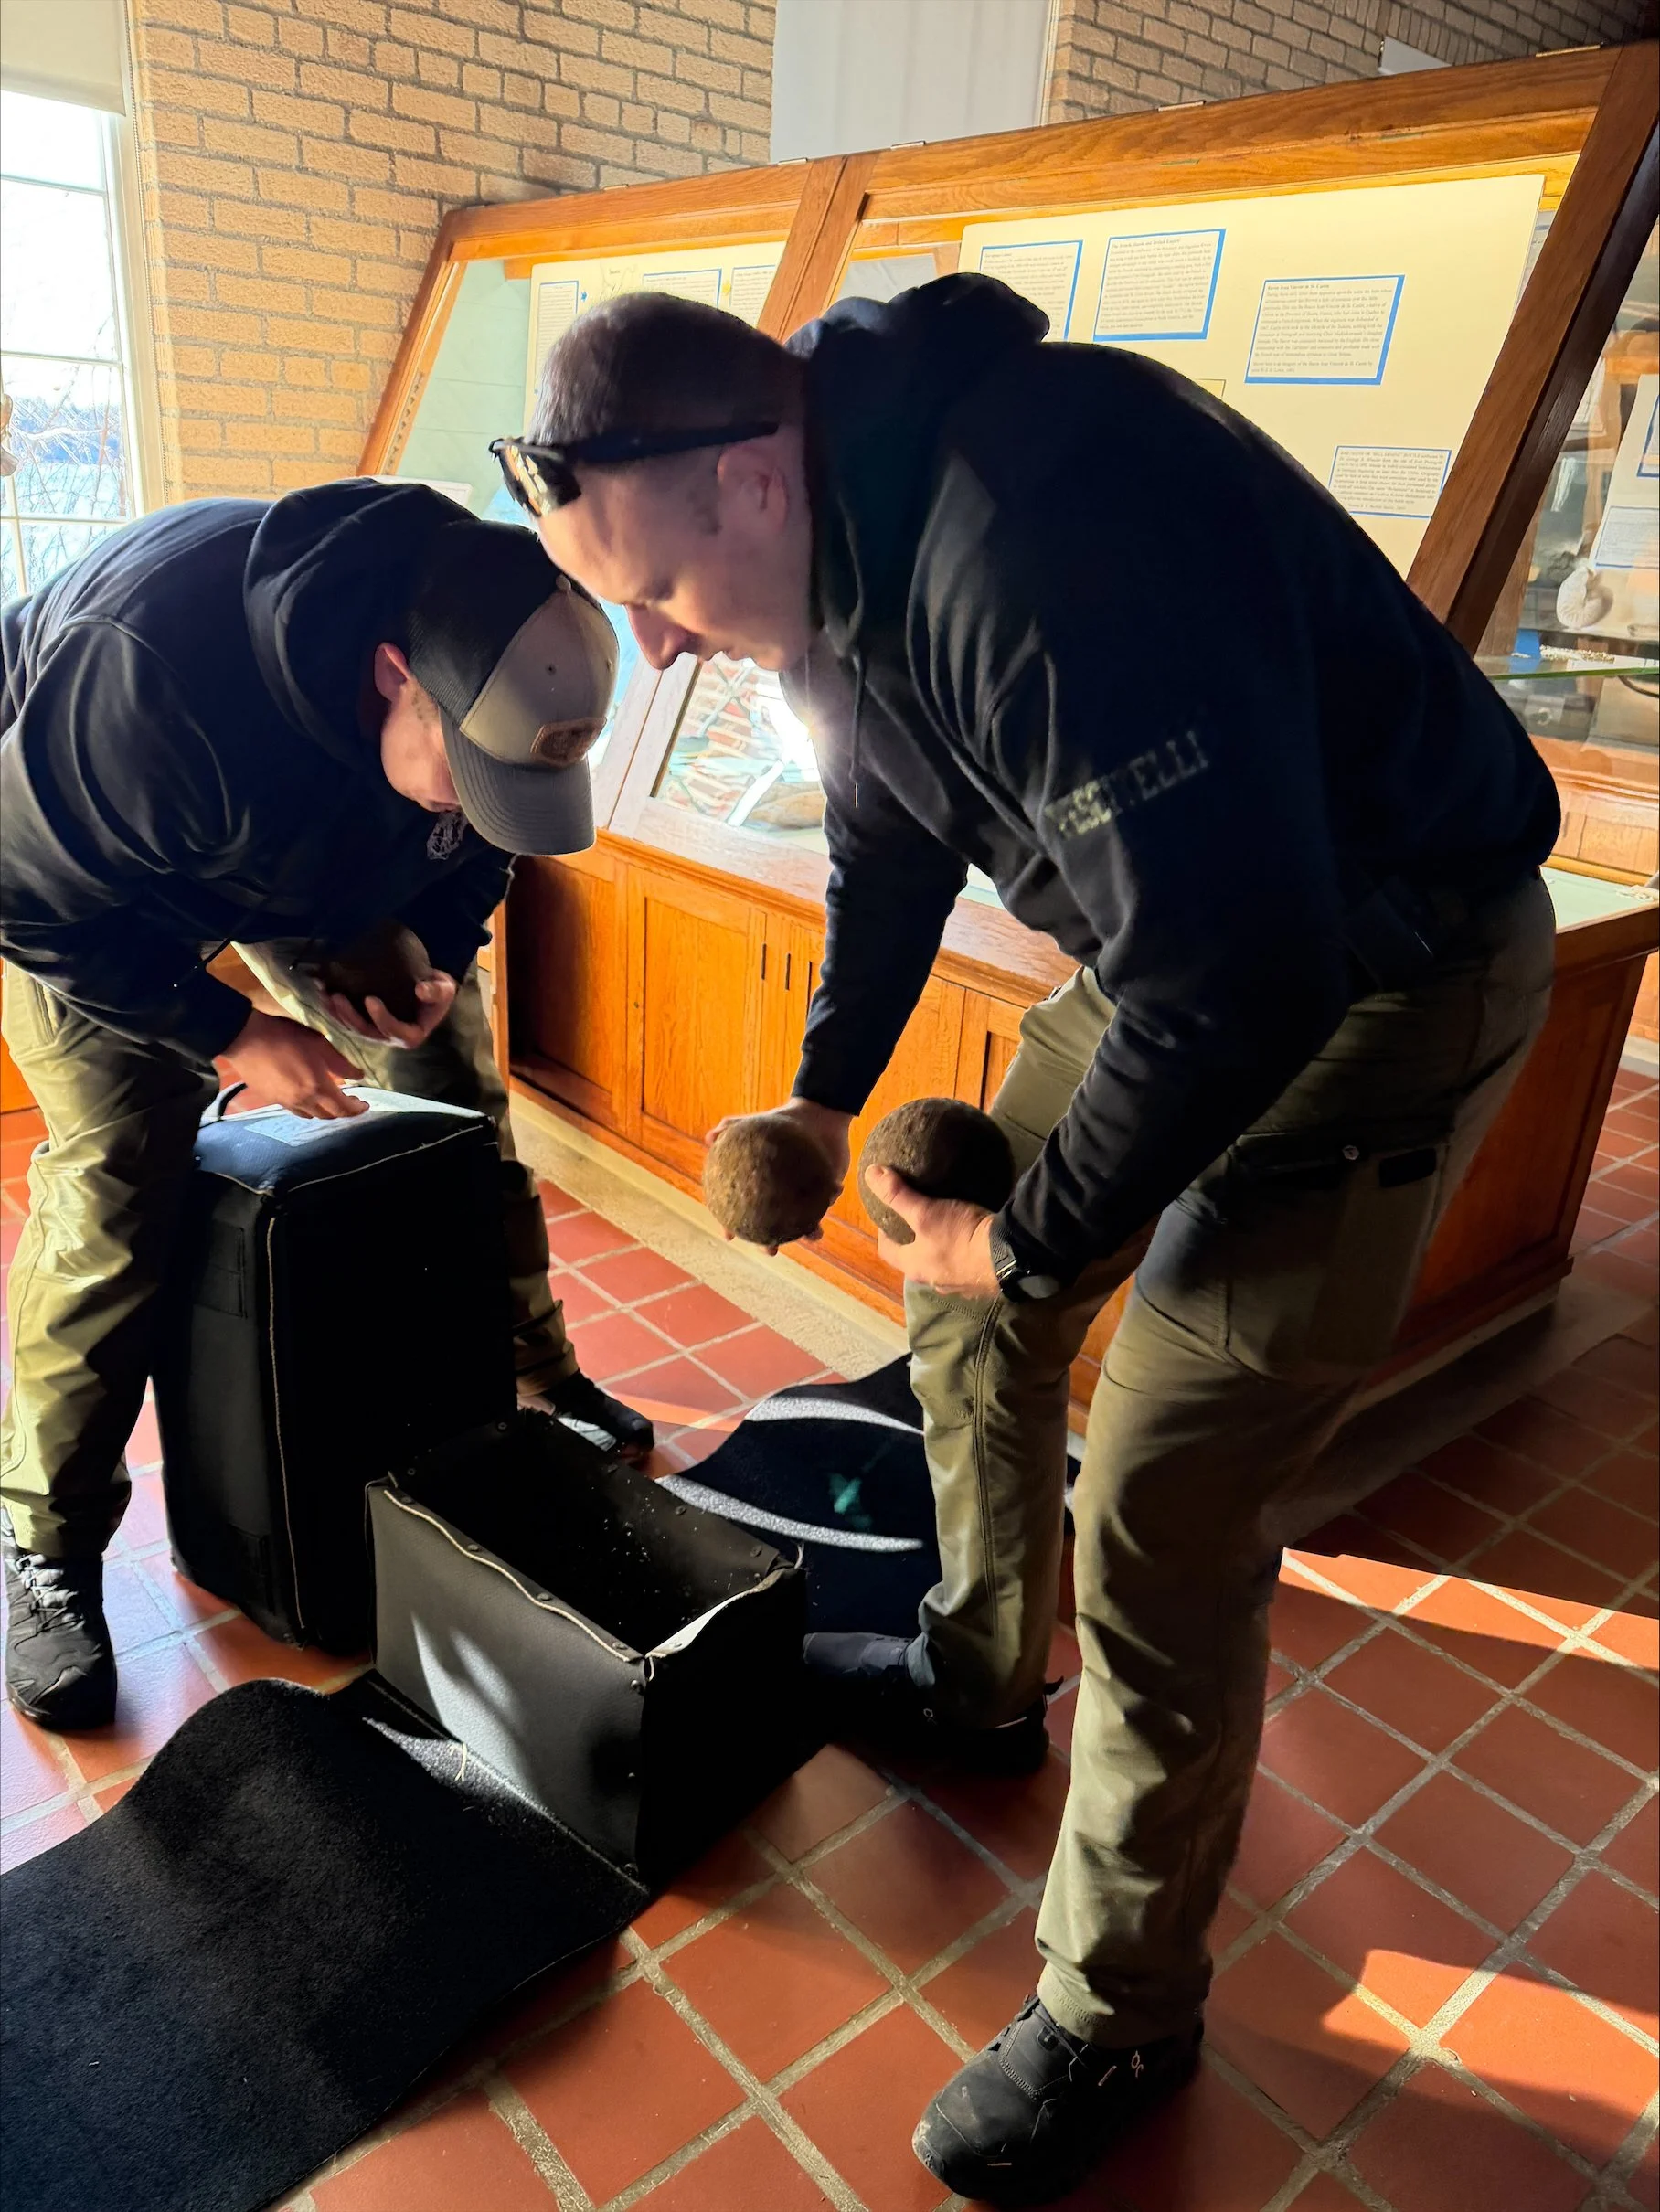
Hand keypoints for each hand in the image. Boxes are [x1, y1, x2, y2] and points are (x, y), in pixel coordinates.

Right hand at [224, 1007, 365, 1118]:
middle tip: (350, 1101)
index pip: (343, 1108)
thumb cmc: (285, 1036)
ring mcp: (285, 1102)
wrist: (245, 1038)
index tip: (365, 1105)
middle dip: (342, 1111)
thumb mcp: (319, 1044)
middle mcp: (302, 1101)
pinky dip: (307, 1108)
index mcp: (317, 1088)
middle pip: (328, 1116)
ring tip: (330, 1100)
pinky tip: (308, 1096)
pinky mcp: (271, 1098)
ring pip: (311, 1115)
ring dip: (325, 1111)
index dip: (356, 1109)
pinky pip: (295, 1109)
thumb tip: (359, 1076)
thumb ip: (341, 1064)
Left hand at [317, 969, 456, 1048]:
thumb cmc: (437, 991)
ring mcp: (375, 1031)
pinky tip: (323, 990)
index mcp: (410, 1035)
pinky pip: (345, 1018)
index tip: (370, 999)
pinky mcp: (364, 1022)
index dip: (381, 1017)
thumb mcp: (445, 989)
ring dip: (336, 1012)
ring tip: (326, 993)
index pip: (393, 1030)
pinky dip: (333, 1007)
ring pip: (351, 1027)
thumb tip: (421, 989)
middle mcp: (390, 1038)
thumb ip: (436, 990)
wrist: (426, 988)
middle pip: (366, 1031)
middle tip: (338, 997)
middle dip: (349, 1016)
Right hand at [706, 1098, 852, 1252]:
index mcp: (761, 1189)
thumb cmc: (781, 1123)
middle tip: (770, 1251)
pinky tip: (834, 1190)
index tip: (728, 1236)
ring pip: (804, 1224)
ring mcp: (804, 1199)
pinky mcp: (826, 1192)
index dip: (732, 1226)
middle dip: (770, 1244)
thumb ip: (731, 1127)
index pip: (741, 1212)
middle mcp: (782, 1199)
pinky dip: (832, 1196)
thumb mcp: (754, 1124)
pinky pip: (829, 1199)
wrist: (814, 1116)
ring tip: (813, 1235)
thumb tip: (710, 1137)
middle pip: (772, 1229)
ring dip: (810, 1233)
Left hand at [865, 1165, 998, 1294]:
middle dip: (911, 1240)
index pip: (887, 1251)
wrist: (1010, 1256)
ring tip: (943, 1223)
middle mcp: (932, 1281)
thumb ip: (897, 1195)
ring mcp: (958, 1284)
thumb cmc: (959, 1236)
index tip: (887, 1215)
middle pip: (914, 1258)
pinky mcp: (980, 1282)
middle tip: (915, 1216)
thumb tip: (871, 1174)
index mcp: (914, 1267)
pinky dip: (961, 1252)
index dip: (883, 1232)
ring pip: (939, 1264)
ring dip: (936, 1247)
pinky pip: (964, 1266)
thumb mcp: (925, 1211)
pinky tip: (970, 1236)